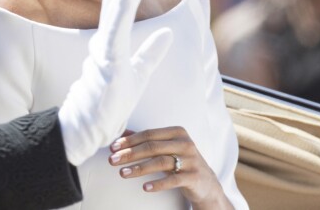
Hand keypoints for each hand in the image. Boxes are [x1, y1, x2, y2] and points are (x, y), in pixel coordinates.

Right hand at [58, 0, 172, 165]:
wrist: (92, 128)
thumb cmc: (110, 102)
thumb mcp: (139, 73)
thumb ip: (151, 52)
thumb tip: (166, 30)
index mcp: (113, 40)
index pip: (122, 5)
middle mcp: (106, 39)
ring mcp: (105, 48)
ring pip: (115, 9)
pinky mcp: (107, 61)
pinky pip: (114, 30)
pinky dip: (120, 8)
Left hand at [109, 127, 233, 209]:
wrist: (207, 184)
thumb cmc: (181, 162)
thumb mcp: (166, 148)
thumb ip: (147, 141)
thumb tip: (121, 134)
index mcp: (177, 132)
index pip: (148, 134)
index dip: (129, 140)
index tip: (113, 147)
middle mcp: (185, 143)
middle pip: (152, 147)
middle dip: (130, 153)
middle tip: (112, 160)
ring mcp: (191, 160)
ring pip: (160, 162)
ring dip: (139, 168)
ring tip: (122, 174)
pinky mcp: (194, 177)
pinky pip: (173, 180)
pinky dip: (157, 183)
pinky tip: (144, 187)